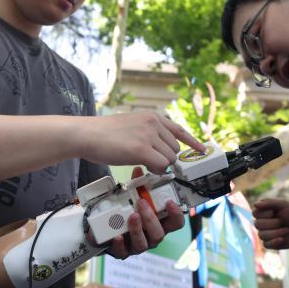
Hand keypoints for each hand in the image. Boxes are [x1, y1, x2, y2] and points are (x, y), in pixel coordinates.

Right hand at [79, 112, 205, 173]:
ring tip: (143, 163)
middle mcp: (153, 123)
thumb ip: (148, 134)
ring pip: (169, 158)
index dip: (192, 141)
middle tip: (152, 163)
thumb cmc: (104, 133)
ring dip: (160, 165)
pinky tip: (144, 168)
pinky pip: (160, 165)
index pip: (179, 129)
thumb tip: (160, 152)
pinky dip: (156, 170)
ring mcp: (148, 135)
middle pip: (174, 148)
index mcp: (152, 117)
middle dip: (166, 158)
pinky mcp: (141, 149)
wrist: (87, 134)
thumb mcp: (131, 125)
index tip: (202, 149)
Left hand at [106, 167, 184, 258]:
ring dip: (138, 229)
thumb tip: (138, 170)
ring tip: (132, 216)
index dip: (176, 214)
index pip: (175, 223)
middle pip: (159, 234)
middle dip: (151, 218)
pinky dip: (121, 245)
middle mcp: (150, 236)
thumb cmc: (124, 211)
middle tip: (142, 203)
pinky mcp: (122, 252)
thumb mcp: (131, 197)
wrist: (102, 228)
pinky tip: (117, 236)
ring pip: (143, 244)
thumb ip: (137, 185)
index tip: (170, 202)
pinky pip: (123, 252)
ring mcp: (137, 245)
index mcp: (158, 223)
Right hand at [252, 198, 288, 248]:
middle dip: (272, 223)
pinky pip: (266, 244)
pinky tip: (283, 239)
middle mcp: (262, 223)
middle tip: (282, 221)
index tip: (273, 212)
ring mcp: (266, 234)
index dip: (263, 213)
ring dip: (276, 232)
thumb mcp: (283, 204)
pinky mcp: (270, 244)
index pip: (254, 213)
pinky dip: (275, 241)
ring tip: (287, 230)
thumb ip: (269, 202)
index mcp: (264, 212)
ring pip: (262, 235)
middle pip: (257, 224)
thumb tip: (255, 205)